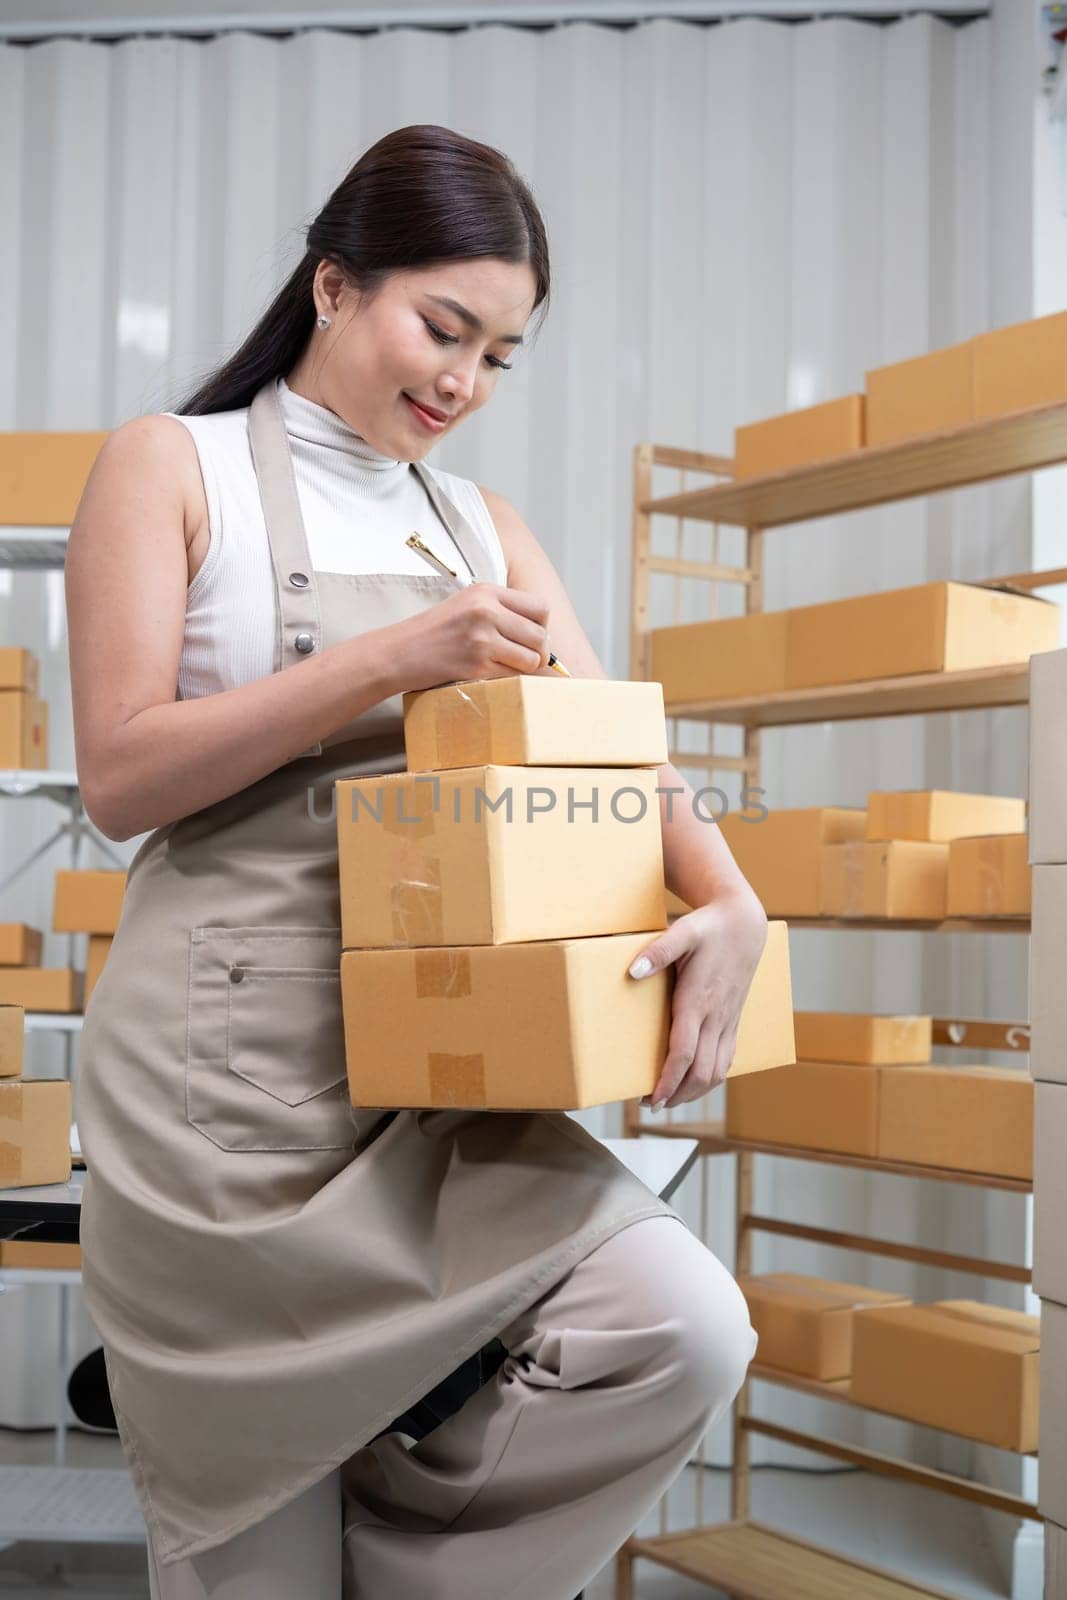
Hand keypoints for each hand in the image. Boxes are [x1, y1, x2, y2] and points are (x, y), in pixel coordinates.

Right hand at [389, 583, 551, 692]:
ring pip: (531, 658)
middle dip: (539, 651)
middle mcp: (487, 611)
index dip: (542, 625)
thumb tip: (541, 633)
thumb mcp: (467, 605)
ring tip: (506, 665)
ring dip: (525, 667)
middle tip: (525, 657)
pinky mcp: (476, 665)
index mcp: (486, 592)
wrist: (400, 652)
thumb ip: (501, 611)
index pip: (540, 607)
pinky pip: (512, 675)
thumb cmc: (434, 632)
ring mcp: (482, 638)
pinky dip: (508, 678)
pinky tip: (489, 673)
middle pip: (540, 635)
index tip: (532, 636)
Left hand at [630, 888, 767, 1109]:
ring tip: (669, 1099)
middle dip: (677, 1095)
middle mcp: (716, 1016)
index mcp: (698, 1000)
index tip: (651, 1098)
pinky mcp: (734, 1019)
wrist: (744, 924)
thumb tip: (633, 972)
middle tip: (651, 1104)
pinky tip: (696, 1081)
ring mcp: (728, 1020)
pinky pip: (727, 1059)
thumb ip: (658, 952)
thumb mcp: (683, 931)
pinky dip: (711, 1078)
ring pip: (717, 1071)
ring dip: (694, 1092)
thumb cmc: (709, 928)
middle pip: (701, 1072)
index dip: (668, 1081)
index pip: (684, 1053)